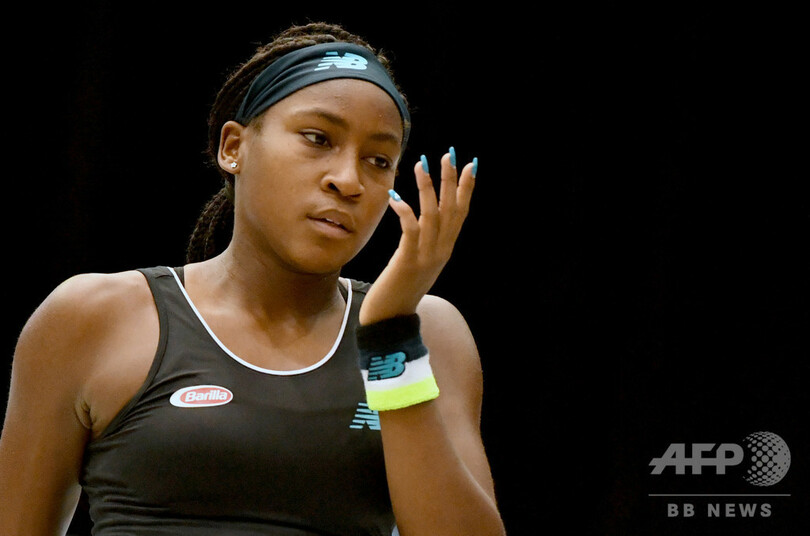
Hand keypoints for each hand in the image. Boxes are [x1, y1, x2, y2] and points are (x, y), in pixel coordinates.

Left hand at [359, 148, 476, 324]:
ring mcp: (427, 256)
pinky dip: (405, 212)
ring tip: (422, 163)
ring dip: (428, 188)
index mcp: (445, 249)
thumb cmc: (400, 288)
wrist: (391, 318)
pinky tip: (397, 197)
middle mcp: (441, 250)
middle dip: (451, 180)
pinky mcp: (408, 262)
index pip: (461, 213)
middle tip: (449, 154)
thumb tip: (421, 218)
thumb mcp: (419, 261)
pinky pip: (411, 231)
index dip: (467, 188)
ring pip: (433, 216)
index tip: (470, 164)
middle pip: (451, 209)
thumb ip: (424, 241)